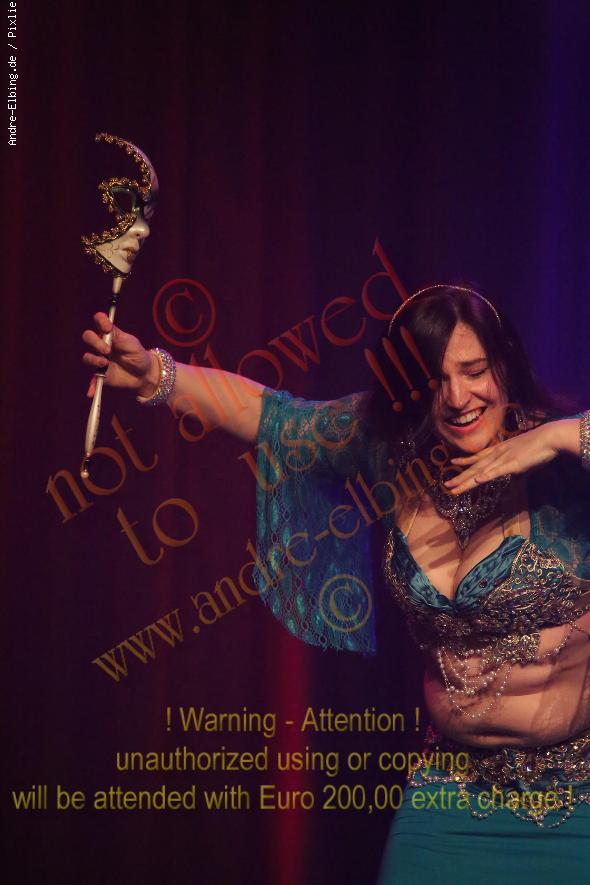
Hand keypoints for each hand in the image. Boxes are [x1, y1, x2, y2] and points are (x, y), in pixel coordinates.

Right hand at [82, 312, 157, 397]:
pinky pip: (92, 380)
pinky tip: (91, 393)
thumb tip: (107, 330)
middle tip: (107, 350)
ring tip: (104, 363)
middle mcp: (101, 345)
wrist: (143, 374)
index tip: (107, 327)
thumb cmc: (138, 355)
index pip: (99, 321)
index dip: (100, 321)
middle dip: (95, 342)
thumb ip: (119, 337)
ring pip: (87, 357)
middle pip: (88, 337)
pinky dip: (92, 386)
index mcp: (109, 334)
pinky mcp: (100, 374)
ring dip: (93, 359)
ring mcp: (99, 359)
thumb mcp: (132, 344)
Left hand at [443, 423, 563, 493]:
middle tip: (446, 485)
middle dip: (460, 477)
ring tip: (452, 488)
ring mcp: (503, 459)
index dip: (465, 461)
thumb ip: (514, 468)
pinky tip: (476, 480)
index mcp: (499, 450)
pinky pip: (497, 471)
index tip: (453, 463)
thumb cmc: (539, 447)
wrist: (549, 437)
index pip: (478, 457)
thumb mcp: (522, 458)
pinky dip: (486, 476)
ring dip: (466, 481)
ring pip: (481, 472)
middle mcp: (497, 454)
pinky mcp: (513, 464)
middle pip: (475, 468)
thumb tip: (513, 478)